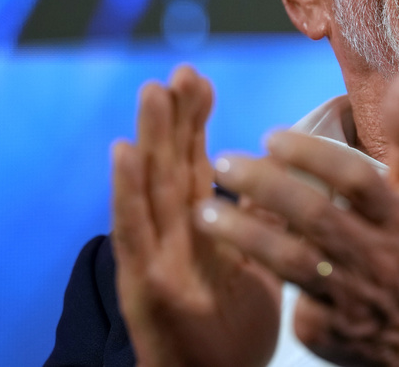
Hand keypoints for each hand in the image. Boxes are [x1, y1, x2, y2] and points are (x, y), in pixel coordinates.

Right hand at [112, 65, 280, 366]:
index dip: (194, 121)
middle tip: (178, 70)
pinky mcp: (144, 283)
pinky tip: (123, 152)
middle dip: (173, 117)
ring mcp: (154, 255)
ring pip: (151, 187)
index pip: (194, 162)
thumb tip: (274, 174)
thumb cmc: (235, 326)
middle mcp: (172, 233)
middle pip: (171, 164)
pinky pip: (135, 230)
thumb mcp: (255, 262)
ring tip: (152, 91)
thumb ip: (257, 217)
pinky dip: (126, 190)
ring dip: (150, 136)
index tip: (199, 79)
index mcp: (200, 226)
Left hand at [198, 74, 398, 366]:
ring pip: (292, 262)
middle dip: (266, 188)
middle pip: (317, 217)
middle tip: (221, 162)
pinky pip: (290, 303)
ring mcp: (351, 295)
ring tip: (202, 210)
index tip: (270, 136)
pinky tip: (221, 261)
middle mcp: (376, 254)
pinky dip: (260, 282)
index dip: (313, 156)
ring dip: (245, 235)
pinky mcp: (328, 331)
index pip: (356, 180)